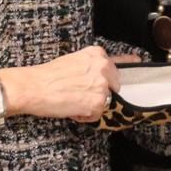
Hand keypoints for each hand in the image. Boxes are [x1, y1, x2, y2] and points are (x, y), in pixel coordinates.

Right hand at [0, 46, 135, 122]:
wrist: (33, 87)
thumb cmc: (47, 76)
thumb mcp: (74, 61)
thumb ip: (92, 66)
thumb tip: (105, 76)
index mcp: (97, 54)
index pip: (123, 62)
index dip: (126, 71)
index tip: (138, 68)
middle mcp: (103, 66)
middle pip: (115, 86)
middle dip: (102, 93)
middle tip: (80, 95)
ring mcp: (102, 84)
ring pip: (105, 101)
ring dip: (92, 105)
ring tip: (72, 101)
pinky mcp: (98, 101)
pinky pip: (97, 114)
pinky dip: (86, 116)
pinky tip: (72, 109)